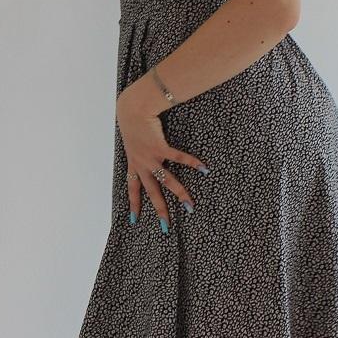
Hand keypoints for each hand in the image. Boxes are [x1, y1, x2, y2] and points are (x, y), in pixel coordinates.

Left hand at [117, 85, 206, 229]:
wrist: (132, 110)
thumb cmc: (134, 124)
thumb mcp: (133, 142)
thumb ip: (140, 151)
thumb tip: (146, 154)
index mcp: (134, 164)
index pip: (132, 189)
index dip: (134, 204)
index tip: (134, 220)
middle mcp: (141, 164)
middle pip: (152, 192)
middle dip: (160, 210)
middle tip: (166, 227)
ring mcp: (151, 157)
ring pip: (166, 181)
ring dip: (180, 194)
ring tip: (190, 206)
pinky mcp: (160, 147)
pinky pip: (178, 157)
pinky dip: (192, 163)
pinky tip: (204, 169)